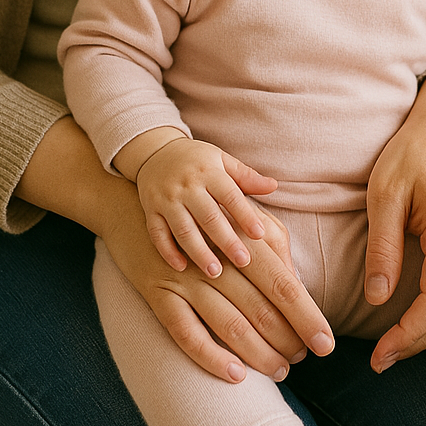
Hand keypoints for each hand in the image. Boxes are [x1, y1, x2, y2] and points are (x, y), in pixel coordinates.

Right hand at [101, 177, 334, 383]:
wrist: (127, 205)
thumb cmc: (195, 212)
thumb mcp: (236, 213)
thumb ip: (271, 241)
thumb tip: (297, 277)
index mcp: (238, 235)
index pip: (282, 282)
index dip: (307, 315)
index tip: (327, 343)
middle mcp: (214, 257)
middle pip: (260, 307)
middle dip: (287, 340)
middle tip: (304, 359)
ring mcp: (184, 277)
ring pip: (229, 324)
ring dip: (258, 353)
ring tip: (279, 371)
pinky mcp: (158, 292)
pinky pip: (185, 332)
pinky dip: (211, 356)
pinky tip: (235, 375)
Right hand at [135, 136, 279, 276]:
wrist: (155, 152)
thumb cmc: (197, 161)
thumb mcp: (221, 160)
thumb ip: (246, 176)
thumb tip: (274, 186)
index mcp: (208, 171)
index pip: (230, 195)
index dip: (245, 215)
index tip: (260, 235)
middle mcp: (187, 185)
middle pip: (208, 216)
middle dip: (226, 240)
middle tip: (243, 261)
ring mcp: (166, 198)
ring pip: (183, 229)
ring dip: (199, 252)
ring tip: (215, 273)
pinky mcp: (150, 210)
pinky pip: (157, 233)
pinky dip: (168, 251)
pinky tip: (181, 268)